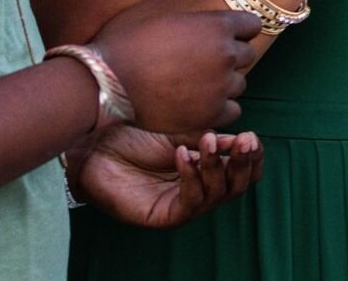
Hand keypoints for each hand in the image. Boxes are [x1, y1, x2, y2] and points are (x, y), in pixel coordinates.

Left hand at [77, 126, 263, 228]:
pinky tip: (183, 154)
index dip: (253, 158)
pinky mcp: (165, 216)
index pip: (241, 172)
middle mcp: (199, 190)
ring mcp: (183, 205)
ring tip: (208, 141)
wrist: (95, 145)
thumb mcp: (180, 130)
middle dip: (244, 164)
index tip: (252, 137)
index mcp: (207, 169)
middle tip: (245, 141)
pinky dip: (192, 177)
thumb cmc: (134, 134)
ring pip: (216, 195)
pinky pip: (190, 201)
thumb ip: (211, 138)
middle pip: (236, 188)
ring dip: (217, 166)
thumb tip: (245, 138)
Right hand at [91, 5, 258, 132]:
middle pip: (247, 55)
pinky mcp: (211, 114)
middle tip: (205, 64)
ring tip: (196, 85)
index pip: (252, 24)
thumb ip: (197, 21)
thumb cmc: (129, 43)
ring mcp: (221, 85)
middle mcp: (226, 53)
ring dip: (224, 84)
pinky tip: (199, 104)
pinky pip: (233, 111)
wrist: (110, 80)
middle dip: (230, 58)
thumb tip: (208, 22)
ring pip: (240, 84)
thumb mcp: (168, 17)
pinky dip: (219, 109)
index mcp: (217, 24)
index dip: (238, 31)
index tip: (224, 37)